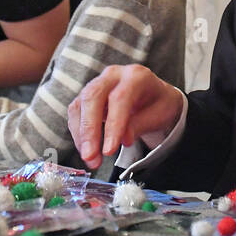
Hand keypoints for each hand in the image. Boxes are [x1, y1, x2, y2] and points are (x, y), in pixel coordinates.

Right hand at [66, 64, 183, 169]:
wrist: (154, 96)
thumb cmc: (158, 104)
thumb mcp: (160, 114)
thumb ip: (141, 124)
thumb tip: (124, 139)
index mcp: (136, 76)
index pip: (120, 98)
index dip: (113, 125)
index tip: (109, 150)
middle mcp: (114, 75)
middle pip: (93, 97)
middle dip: (89, 130)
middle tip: (90, 156)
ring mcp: (97, 83)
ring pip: (80, 105)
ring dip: (81, 135)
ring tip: (90, 159)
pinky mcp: (86, 95)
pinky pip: (76, 113)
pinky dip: (78, 134)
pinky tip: (86, 149)